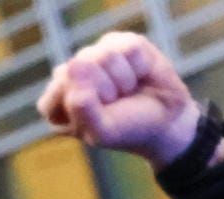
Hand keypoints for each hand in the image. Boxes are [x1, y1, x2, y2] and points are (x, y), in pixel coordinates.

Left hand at [37, 32, 201, 165]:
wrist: (166, 122)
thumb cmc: (129, 129)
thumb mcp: (103, 131)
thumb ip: (82, 106)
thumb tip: (75, 63)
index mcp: (57, 102)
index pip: (57, 92)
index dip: (83, 105)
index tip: (100, 118)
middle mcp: (70, 74)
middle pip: (80, 69)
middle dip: (106, 92)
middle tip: (117, 104)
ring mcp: (94, 55)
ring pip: (105, 56)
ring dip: (124, 81)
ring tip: (128, 91)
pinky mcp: (119, 42)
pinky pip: (128, 48)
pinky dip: (140, 67)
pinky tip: (140, 76)